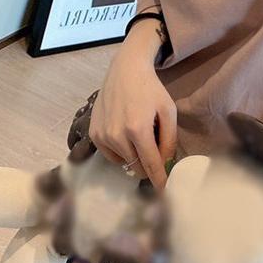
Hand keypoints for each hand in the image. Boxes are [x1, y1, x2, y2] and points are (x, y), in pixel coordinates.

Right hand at [89, 20, 176, 189]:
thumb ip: (169, 140)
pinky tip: (127, 135)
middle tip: (157, 154)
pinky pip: (111, 155)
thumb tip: (166, 164)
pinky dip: (122, 152)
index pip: (151, 165)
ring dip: (135, 156)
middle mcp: (117, 136)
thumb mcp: (168, 112)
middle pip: (137, 167)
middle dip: (150, 166)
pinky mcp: (93, 134)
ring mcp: (102, 136)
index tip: (166, 192)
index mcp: (138, 130)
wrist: (125, 71)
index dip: (160, 180)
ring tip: (140, 135)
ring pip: (124, 162)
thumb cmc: (151, 90)